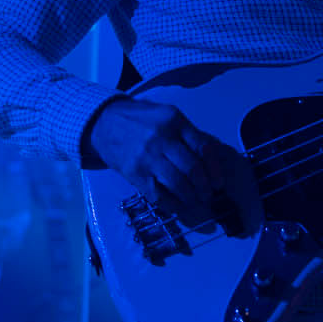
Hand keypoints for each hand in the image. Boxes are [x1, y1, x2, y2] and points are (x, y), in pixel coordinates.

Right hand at [85, 96, 229, 219]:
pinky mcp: (134, 173)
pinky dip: (172, 204)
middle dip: (204, 186)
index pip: (203, 147)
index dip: (214, 169)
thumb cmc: (140, 119)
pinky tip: (178, 206)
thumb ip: (188, 133)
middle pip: (192, 168)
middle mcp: (162, 138)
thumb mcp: (166, 114)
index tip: (219, 182)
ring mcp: (147, 157)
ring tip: (196, 202)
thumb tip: (213, 156)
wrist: (103, 122)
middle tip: (208, 195)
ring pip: (177, 183)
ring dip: (190, 197)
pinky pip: (157, 194)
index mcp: (174, 121)